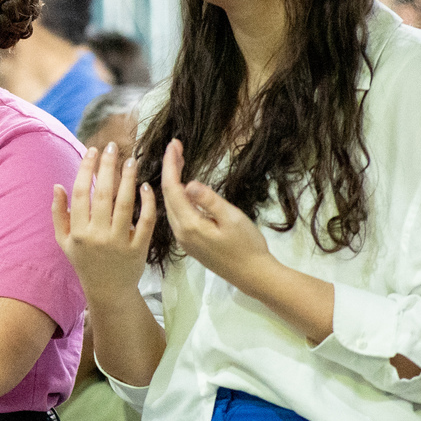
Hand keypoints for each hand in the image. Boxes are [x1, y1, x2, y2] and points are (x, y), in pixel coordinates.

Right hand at [52, 143, 155, 310]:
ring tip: (130, 160)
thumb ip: (59, 214)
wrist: (108, 290)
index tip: (92, 151)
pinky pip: (146, 221)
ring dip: (128, 179)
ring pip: (125, 204)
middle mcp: (98, 236)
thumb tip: (57, 185)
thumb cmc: (84, 262)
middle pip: (104, 194)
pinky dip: (147, 202)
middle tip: (112, 147)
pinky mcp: (139, 248)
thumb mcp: (64, 241)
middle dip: (107, 167)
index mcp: (78, 232)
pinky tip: (145, 186)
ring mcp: (120, 242)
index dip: (86, 170)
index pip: (81, 193)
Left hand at [160, 139, 272, 289]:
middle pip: (168, 195)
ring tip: (177, 161)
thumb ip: (209, 200)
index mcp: (189, 224)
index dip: (170, 164)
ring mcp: (183, 238)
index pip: (172, 188)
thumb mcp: (232, 219)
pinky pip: (177, 213)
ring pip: (171, 204)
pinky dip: (177, 196)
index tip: (173, 144)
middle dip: (169, 169)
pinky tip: (182, 187)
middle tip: (175, 147)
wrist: (252, 276)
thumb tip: (188, 183)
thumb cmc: (247, 246)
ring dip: (173, 182)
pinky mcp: (189, 242)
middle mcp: (180, 232)